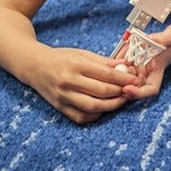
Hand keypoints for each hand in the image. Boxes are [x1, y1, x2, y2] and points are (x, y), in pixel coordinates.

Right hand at [25, 47, 139, 124]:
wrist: (34, 66)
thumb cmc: (61, 58)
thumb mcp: (82, 54)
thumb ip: (104, 62)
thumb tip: (126, 66)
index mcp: (76, 65)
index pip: (105, 74)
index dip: (124, 78)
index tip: (136, 79)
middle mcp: (68, 82)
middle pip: (101, 92)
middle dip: (121, 92)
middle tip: (132, 90)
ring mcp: (63, 97)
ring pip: (93, 107)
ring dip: (111, 106)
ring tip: (122, 100)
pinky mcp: (60, 108)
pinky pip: (81, 117)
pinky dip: (95, 116)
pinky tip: (104, 109)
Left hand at [120, 20, 170, 99]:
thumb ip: (165, 39)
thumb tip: (154, 41)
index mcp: (159, 69)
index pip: (150, 89)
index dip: (138, 93)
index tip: (127, 89)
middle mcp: (149, 68)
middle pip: (133, 83)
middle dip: (121, 81)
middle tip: (112, 72)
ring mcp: (143, 61)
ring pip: (126, 71)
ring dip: (119, 68)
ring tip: (115, 59)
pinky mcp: (139, 52)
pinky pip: (126, 58)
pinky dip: (121, 55)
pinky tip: (123, 48)